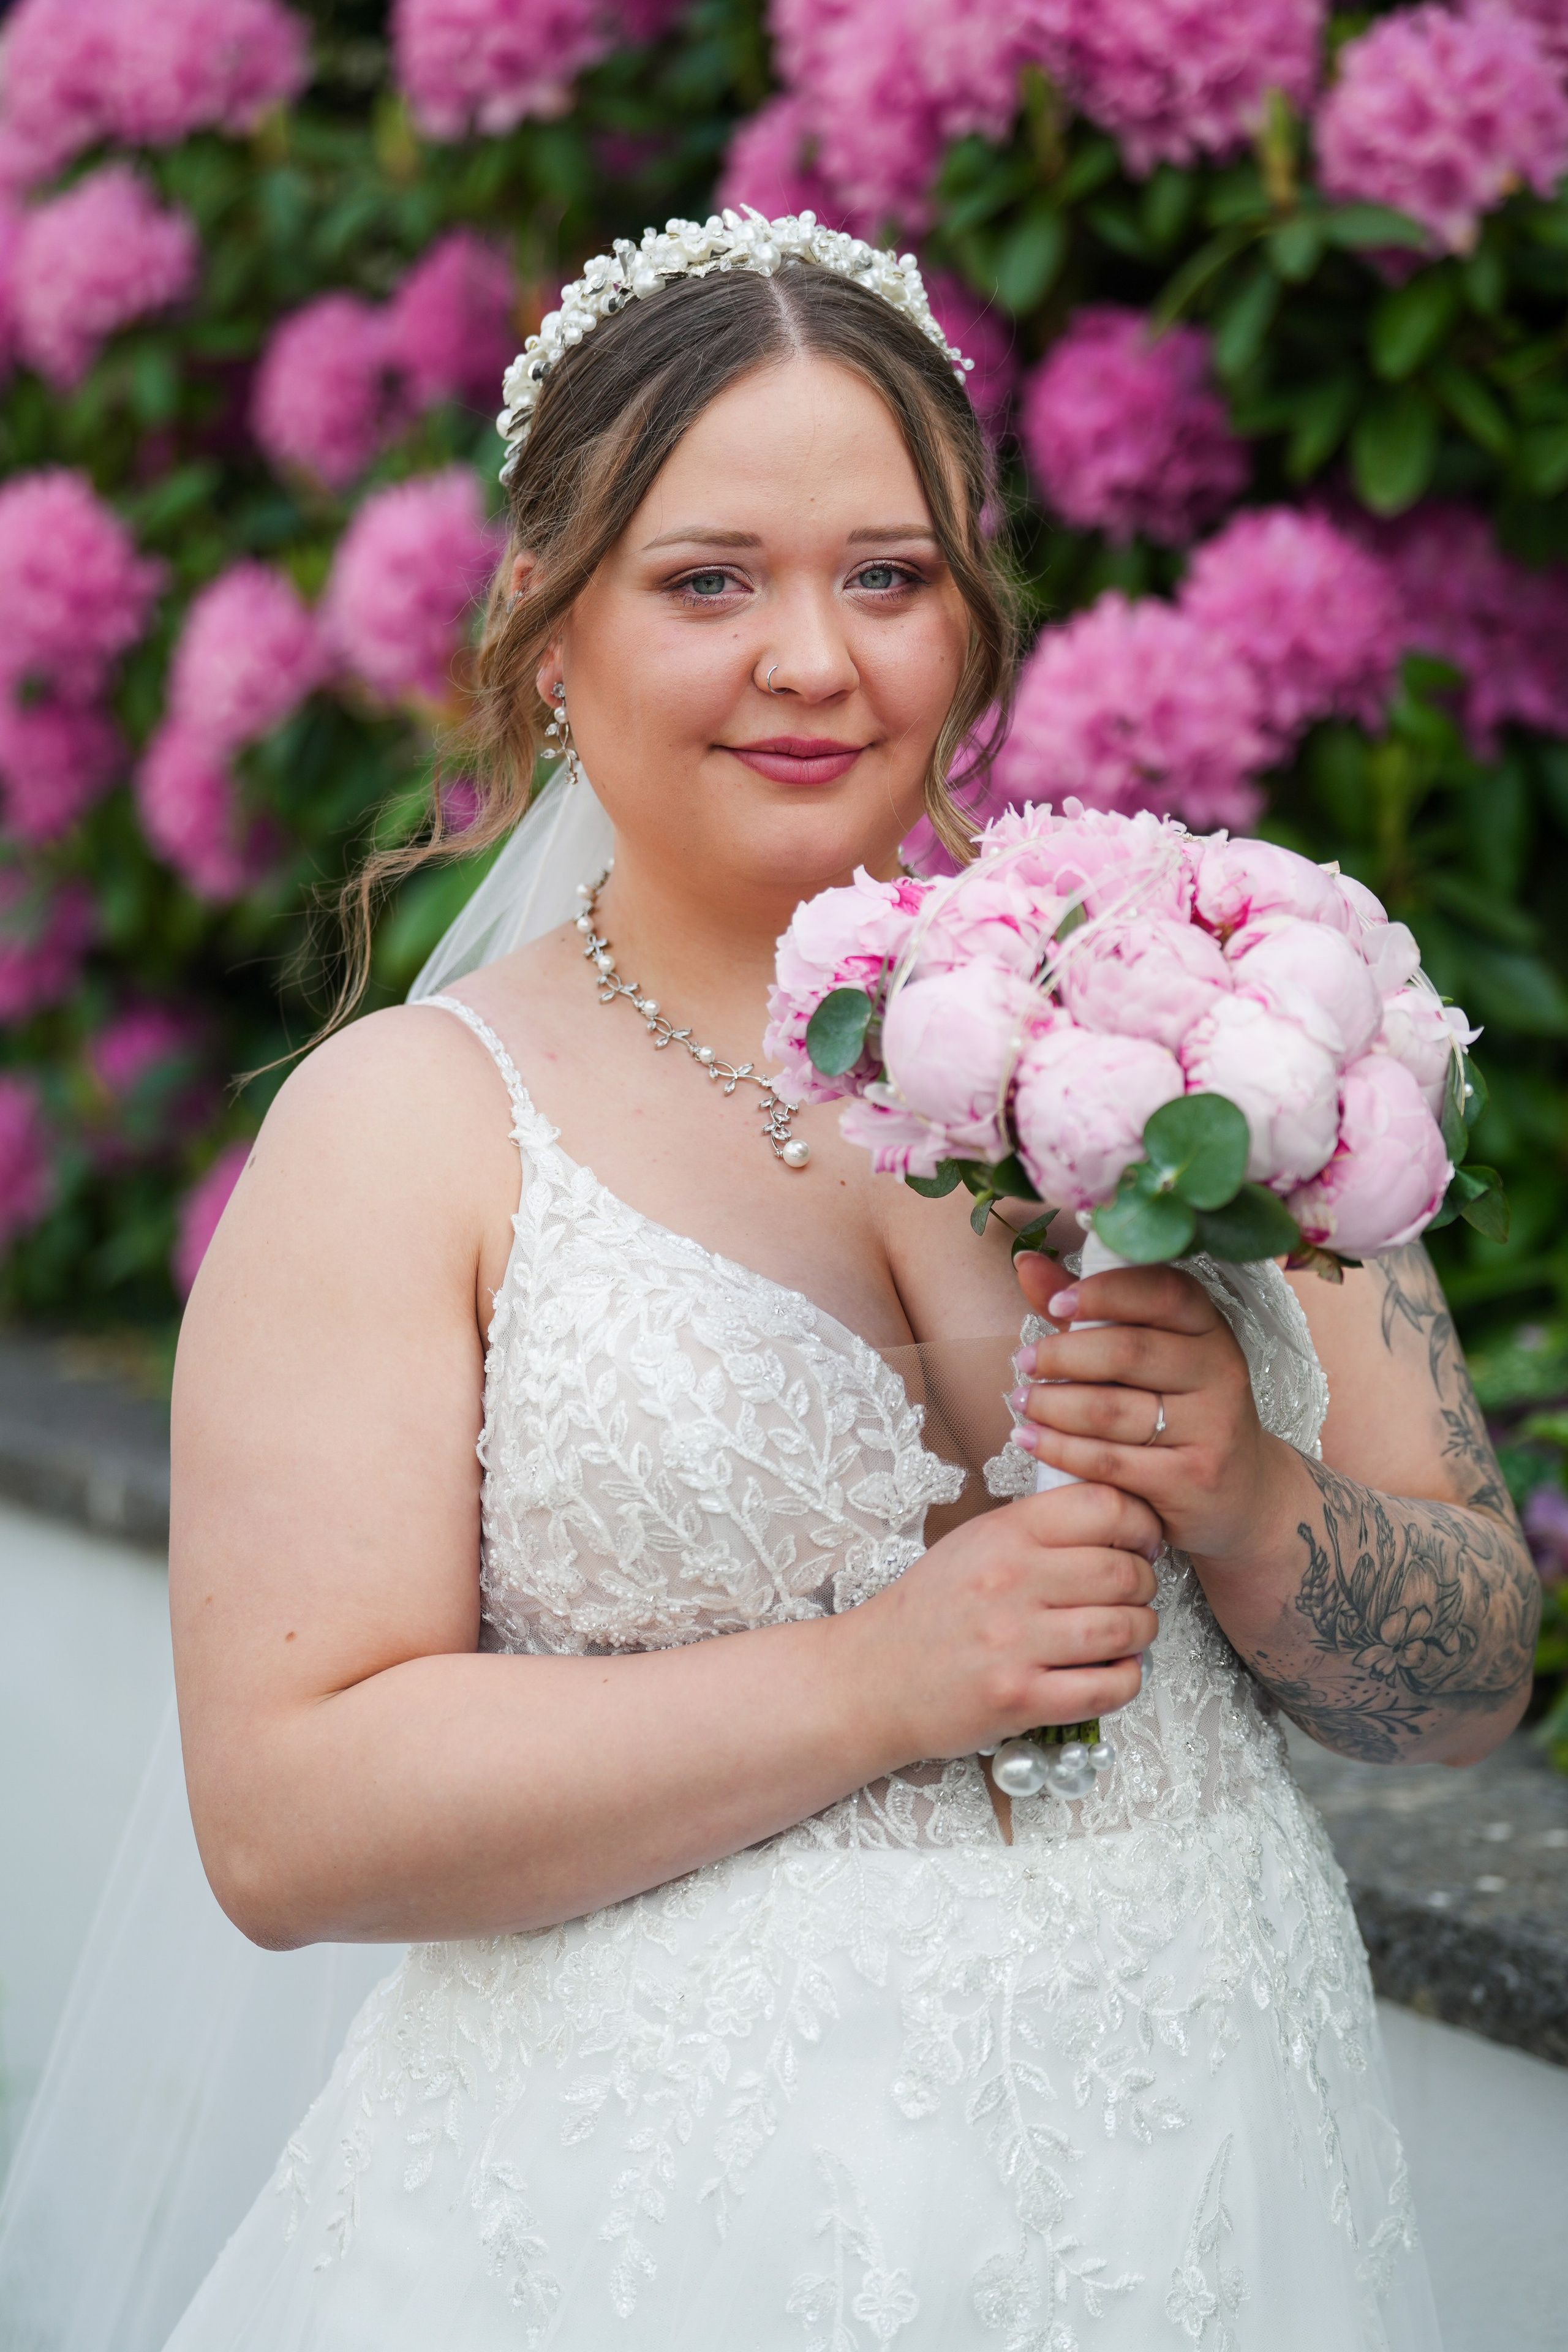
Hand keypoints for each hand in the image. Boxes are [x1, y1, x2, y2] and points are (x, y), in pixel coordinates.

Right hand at [847, 1479, 1162, 1763]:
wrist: (873, 1678)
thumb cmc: (929, 1610)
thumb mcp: (973, 1544)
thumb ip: (1037, 1526)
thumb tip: (1116, 1515)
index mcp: (1003, 1535)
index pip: (1103, 1505)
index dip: (1140, 1522)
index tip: (1141, 1540)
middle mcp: (1011, 1582)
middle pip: (1124, 1570)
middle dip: (1145, 1582)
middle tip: (1135, 1591)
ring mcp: (1016, 1643)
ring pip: (1126, 1628)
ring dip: (1141, 1631)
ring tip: (1127, 1632)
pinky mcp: (1022, 1699)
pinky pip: (1110, 1687)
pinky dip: (1127, 1679)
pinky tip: (1112, 1671)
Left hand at [1008, 1256, 1285, 1567]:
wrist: (1239, 1496)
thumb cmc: (1177, 1412)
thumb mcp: (1147, 1356)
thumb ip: (1091, 1311)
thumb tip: (1027, 1263)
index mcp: (1208, 1329)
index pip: (1164, 1291)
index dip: (1106, 1291)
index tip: (1057, 1304)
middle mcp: (1219, 1372)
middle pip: (1128, 1351)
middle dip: (1063, 1354)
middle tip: (1025, 1361)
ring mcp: (1211, 1429)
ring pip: (1112, 1410)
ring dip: (1053, 1404)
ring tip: (1022, 1402)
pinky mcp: (1191, 1480)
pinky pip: (1109, 1461)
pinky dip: (1059, 1449)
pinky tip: (1029, 1439)